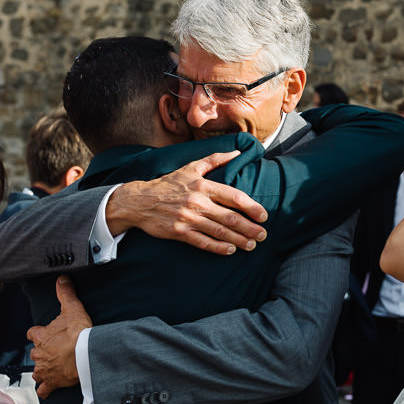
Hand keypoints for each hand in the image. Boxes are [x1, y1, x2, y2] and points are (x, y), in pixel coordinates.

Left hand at [27, 276, 92, 397]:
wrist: (85, 355)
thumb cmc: (78, 333)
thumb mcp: (73, 309)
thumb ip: (66, 294)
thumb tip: (61, 278)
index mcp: (41, 336)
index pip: (33, 333)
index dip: (39, 333)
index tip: (46, 333)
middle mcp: (38, 353)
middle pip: (35, 353)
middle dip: (42, 353)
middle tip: (55, 351)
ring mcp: (44, 369)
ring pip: (37, 371)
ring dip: (43, 370)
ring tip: (53, 369)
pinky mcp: (52, 382)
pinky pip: (44, 389)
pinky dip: (46, 389)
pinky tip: (49, 389)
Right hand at [106, 151, 267, 254]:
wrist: (139, 200)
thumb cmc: (169, 183)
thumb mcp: (191, 167)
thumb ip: (215, 159)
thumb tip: (238, 153)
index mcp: (202, 185)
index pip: (233, 196)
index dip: (251, 207)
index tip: (264, 215)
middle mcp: (197, 202)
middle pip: (229, 217)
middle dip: (249, 227)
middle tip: (263, 234)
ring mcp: (188, 218)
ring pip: (219, 231)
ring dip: (239, 239)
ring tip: (252, 245)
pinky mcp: (179, 232)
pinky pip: (203, 242)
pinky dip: (218, 247)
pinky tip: (230, 250)